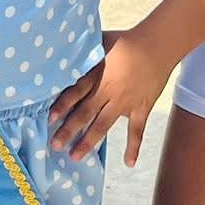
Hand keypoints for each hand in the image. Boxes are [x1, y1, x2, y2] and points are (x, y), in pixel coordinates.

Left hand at [49, 29, 176, 166]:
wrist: (156, 45)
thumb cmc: (125, 41)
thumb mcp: (97, 42)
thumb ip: (82, 51)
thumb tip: (62, 46)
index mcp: (95, 75)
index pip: (73, 93)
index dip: (61, 106)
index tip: (49, 118)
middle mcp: (107, 92)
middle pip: (84, 114)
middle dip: (68, 130)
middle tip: (55, 145)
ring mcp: (124, 103)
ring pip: (103, 125)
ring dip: (89, 142)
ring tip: (75, 156)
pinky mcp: (141, 108)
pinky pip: (136, 131)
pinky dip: (133, 147)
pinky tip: (128, 163)